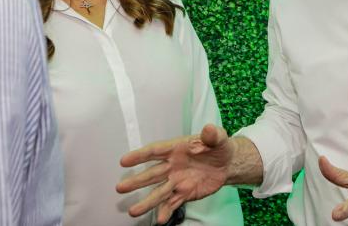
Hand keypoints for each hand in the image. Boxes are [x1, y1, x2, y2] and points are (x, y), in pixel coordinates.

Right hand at [117, 124, 233, 223]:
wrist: (227, 164)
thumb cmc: (218, 146)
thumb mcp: (218, 138)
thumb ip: (213, 135)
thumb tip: (210, 129)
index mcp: (176, 149)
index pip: (156, 151)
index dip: (140, 156)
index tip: (124, 161)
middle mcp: (172, 166)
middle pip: (152, 174)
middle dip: (137, 181)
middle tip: (120, 188)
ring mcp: (177, 181)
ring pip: (159, 192)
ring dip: (147, 202)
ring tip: (133, 211)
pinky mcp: (184, 193)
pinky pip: (173, 203)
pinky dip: (166, 211)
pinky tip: (160, 220)